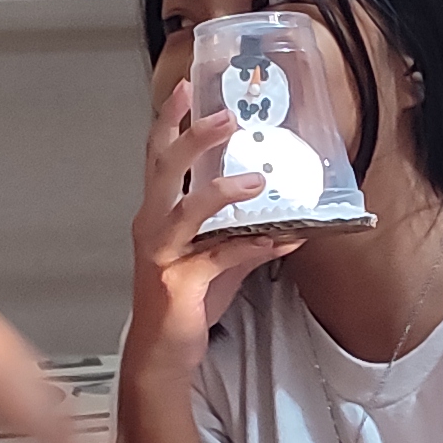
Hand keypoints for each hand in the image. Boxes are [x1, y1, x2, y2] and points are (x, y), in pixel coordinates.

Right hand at [126, 85, 304, 381]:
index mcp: (157, 214)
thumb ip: (249, 239)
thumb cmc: (184, 305)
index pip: (158, 157)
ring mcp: (161, 254)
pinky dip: (249, 247)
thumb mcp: (221, 262)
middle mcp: (152, 227)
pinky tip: (277, 241)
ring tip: (256, 179)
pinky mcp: (176, 282)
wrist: (162, 355)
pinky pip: (216, 257)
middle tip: (223, 116)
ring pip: (185, 209)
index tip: (187, 88)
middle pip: (163, 169)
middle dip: (191, 137)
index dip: (169, 121)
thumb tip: (290, 226)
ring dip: (221, 191)